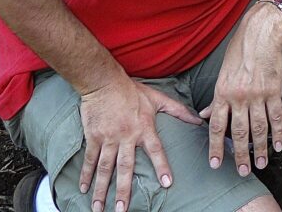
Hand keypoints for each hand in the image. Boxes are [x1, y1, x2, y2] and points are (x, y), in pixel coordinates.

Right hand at [79, 77, 203, 211]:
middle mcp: (126, 136)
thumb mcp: (158, 98)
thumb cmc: (133, 90)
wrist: (104, 82)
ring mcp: (108, 138)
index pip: (156, 150)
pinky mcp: (94, 137)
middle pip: (125, 167)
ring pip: (104, 168)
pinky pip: (89, 159)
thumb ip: (179, 111)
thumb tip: (198, 120)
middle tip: (122, 210)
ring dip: (101, 189)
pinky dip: (85, 174)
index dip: (162, 166)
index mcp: (144, 128)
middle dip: (123, 190)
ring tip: (99, 208)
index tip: (166, 184)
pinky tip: (83, 189)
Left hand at [200, 5, 281, 175]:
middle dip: (240, 154)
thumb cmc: (240, 50)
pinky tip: (279, 145)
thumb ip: (216, 98)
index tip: (216, 163)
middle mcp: (238, 96)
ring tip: (262, 163)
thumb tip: (203, 115)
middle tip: (243, 171)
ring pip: (258, 128)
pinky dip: (278, 133)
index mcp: (222, 92)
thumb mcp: (222, 73)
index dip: (215, 147)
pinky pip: (276, 116)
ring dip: (260, 148)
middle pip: (238, 132)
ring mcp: (257, 94)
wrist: (261, 33)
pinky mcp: (274, 90)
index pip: (216, 126)